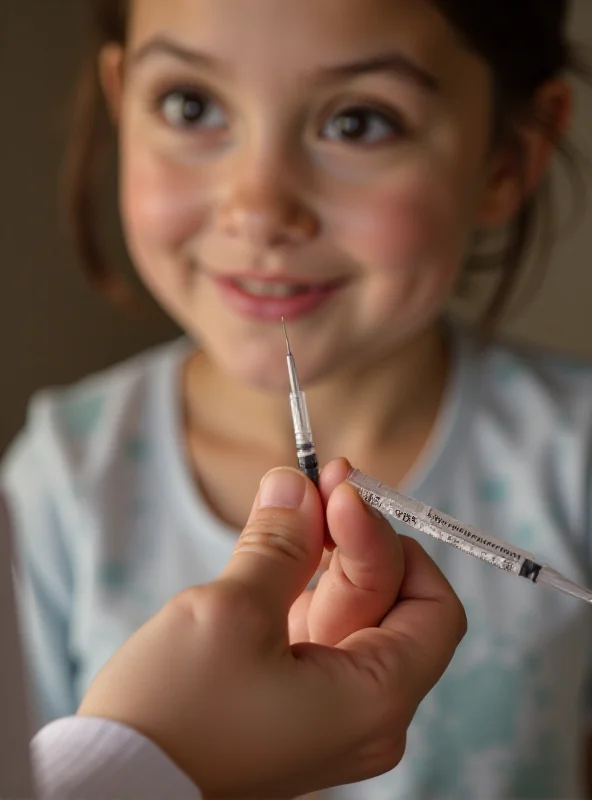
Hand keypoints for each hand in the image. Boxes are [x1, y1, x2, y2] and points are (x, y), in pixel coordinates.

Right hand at [78, 464, 465, 798]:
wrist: (115, 785)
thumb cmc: (175, 714)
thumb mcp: (233, 612)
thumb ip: (279, 544)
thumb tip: (297, 486)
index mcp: (373, 700)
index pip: (432, 608)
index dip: (389, 540)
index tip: (342, 493)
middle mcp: (365, 713)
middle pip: (387, 601)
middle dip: (352, 534)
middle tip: (315, 480)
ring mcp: (329, 710)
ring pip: (348, 611)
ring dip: (324, 552)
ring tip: (290, 504)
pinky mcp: (294, 702)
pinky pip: (315, 631)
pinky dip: (300, 584)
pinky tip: (275, 548)